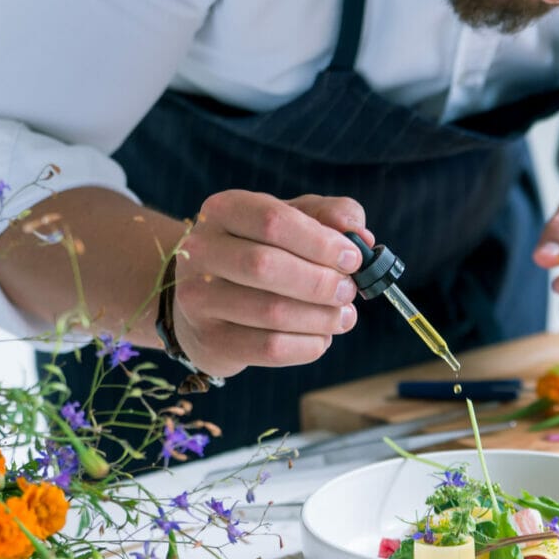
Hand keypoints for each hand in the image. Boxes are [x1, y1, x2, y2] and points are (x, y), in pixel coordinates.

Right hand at [172, 190, 371, 376]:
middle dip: (321, 282)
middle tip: (349, 291)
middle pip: (266, 266)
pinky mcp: (210, 341)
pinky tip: (322, 337)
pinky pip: (269, 348)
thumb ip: (331, 215)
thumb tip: (360, 235)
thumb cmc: (262, 249)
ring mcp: (197, 299)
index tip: (352, 259)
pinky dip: (308, 345)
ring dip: (321, 317)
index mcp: (223, 210)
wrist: (208, 296)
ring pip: (271, 312)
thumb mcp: (295, 220)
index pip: (273, 220)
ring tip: (343, 316)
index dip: (321, 242)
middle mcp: (200, 251)